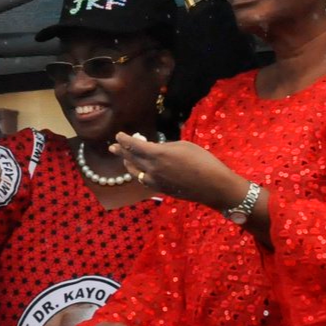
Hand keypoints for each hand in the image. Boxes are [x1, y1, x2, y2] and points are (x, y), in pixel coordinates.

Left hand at [111, 133, 247, 209]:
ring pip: (135, 172)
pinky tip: (138, 171)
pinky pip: (143, 180)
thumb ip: (165, 147)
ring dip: (128, 164)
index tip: (119, 135)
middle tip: (113, 146)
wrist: (213, 186)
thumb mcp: (184, 146)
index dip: (124, 139)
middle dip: (121, 151)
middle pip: (131, 158)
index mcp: (157, 154)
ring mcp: (155, 181)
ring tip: (124, 159)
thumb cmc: (203, 161)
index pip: (134, 145)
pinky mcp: (161, 190)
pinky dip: (138, 173)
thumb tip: (154, 149)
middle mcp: (152, 169)